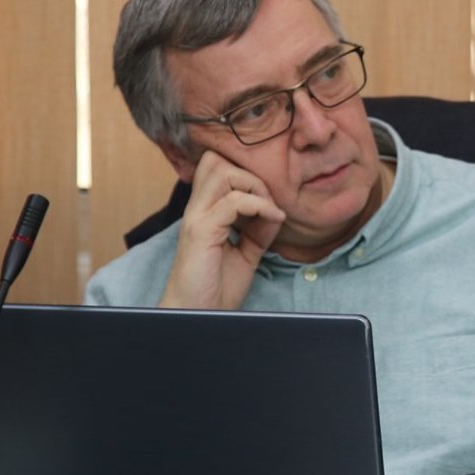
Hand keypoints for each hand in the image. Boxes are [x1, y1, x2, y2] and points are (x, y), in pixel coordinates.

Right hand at [159, 149, 286, 309]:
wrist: (198, 314)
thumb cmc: (217, 286)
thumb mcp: (246, 253)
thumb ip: (258, 230)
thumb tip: (277, 211)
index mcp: (204, 211)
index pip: (216, 166)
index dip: (246, 173)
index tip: (267, 200)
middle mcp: (197, 209)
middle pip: (216, 160)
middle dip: (250, 174)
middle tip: (268, 202)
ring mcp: (197, 218)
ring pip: (222, 171)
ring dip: (254, 186)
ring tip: (269, 211)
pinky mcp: (201, 232)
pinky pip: (232, 201)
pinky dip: (259, 206)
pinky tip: (273, 220)